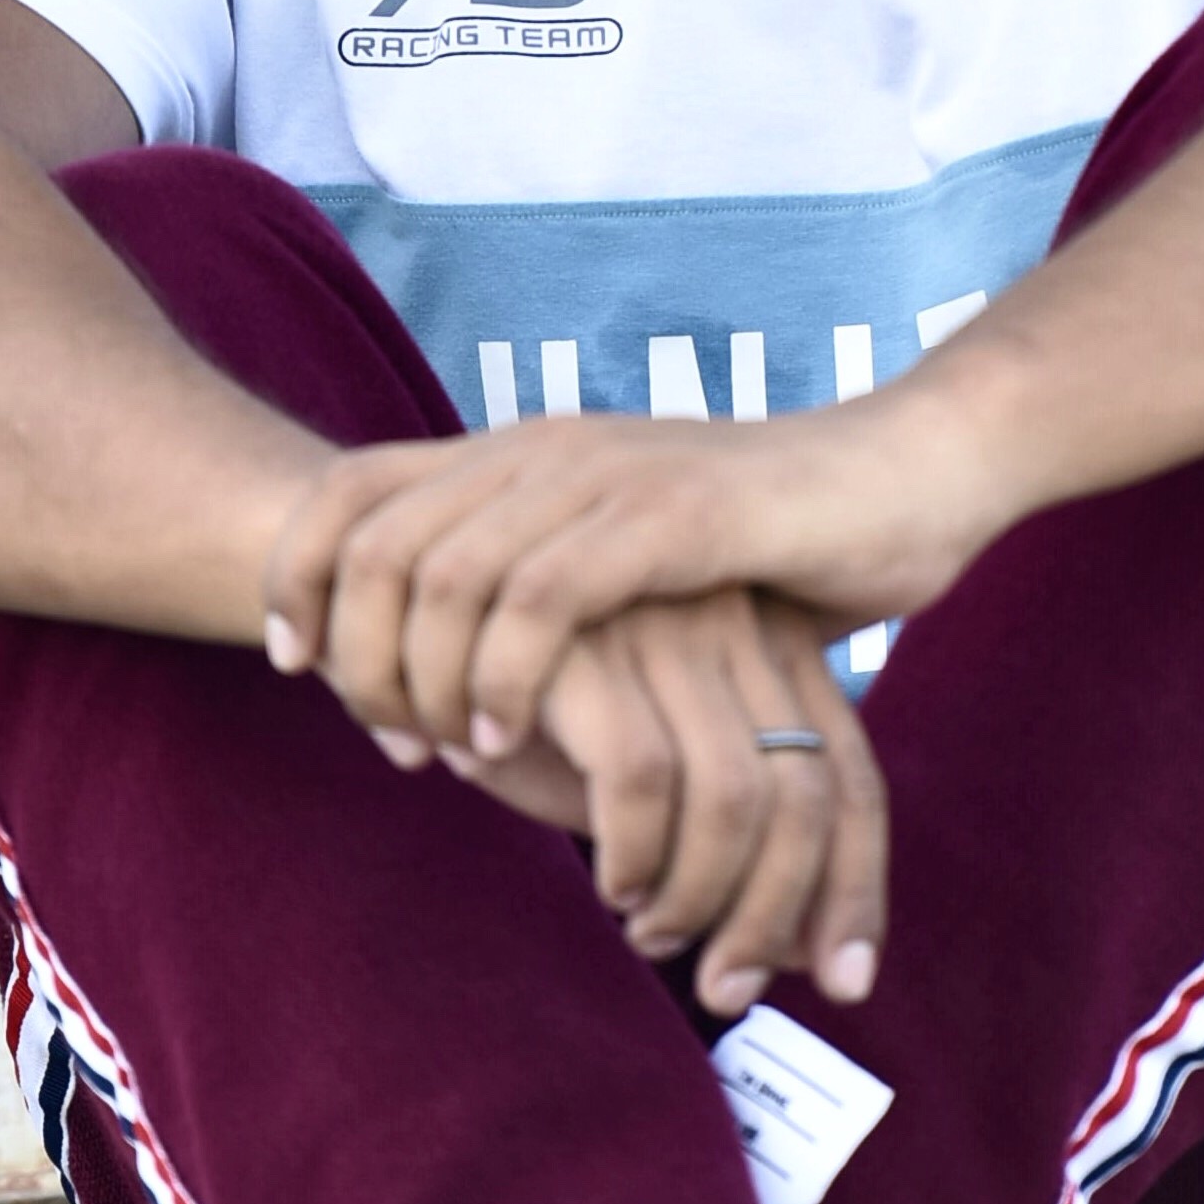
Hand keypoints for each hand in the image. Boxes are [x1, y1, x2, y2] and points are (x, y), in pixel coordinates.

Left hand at [261, 393, 998, 766]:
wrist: (910, 475)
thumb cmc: (773, 542)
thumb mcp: (626, 556)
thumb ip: (540, 585)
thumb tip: (448, 661)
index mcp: (522, 449)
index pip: (350, 489)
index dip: (297, 574)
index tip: (294, 667)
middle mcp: (546, 446)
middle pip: (374, 543)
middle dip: (357, 657)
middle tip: (389, 744)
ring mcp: (607, 473)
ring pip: (444, 574)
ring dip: (425, 680)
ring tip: (450, 756)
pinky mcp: (670, 515)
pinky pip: (543, 596)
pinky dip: (505, 678)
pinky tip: (509, 742)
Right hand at [454, 589, 883, 1014]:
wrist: (400, 614)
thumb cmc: (531, 712)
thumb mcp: (643, 769)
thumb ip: (719, 840)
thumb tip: (806, 958)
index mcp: (768, 644)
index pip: (851, 779)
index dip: (855, 892)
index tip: (844, 982)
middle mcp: (734, 622)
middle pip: (811, 795)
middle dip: (776, 917)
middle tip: (726, 988)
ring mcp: (663, 623)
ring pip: (736, 797)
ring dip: (700, 899)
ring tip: (650, 933)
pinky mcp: (587, 637)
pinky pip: (642, 776)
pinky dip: (634, 854)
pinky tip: (608, 883)